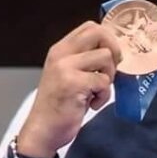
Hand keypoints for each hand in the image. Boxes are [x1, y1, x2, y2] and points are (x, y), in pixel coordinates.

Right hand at [17, 21, 121, 157]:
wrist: (42, 131)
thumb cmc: (57, 106)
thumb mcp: (67, 75)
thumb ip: (84, 60)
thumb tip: (114, 51)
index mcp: (60, 50)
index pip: (91, 26)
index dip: (108, 38)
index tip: (111, 57)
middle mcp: (61, 54)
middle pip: (99, 33)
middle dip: (114, 50)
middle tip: (109, 70)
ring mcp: (65, 68)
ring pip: (106, 57)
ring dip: (108, 77)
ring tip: (96, 92)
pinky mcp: (72, 84)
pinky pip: (103, 81)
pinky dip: (103, 96)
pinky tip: (91, 104)